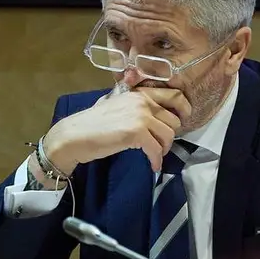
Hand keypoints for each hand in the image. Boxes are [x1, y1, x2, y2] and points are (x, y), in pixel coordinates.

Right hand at [44, 87, 191, 172]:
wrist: (75, 135)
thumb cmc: (92, 122)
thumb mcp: (115, 104)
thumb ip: (133, 103)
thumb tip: (150, 110)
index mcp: (139, 93)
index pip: (174, 95)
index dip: (185, 108)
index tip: (184, 120)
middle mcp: (143, 101)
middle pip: (174, 119)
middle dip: (170, 135)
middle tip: (162, 145)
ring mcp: (140, 116)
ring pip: (168, 135)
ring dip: (164, 149)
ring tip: (156, 155)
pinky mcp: (136, 132)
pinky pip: (156, 149)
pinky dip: (156, 160)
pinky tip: (153, 166)